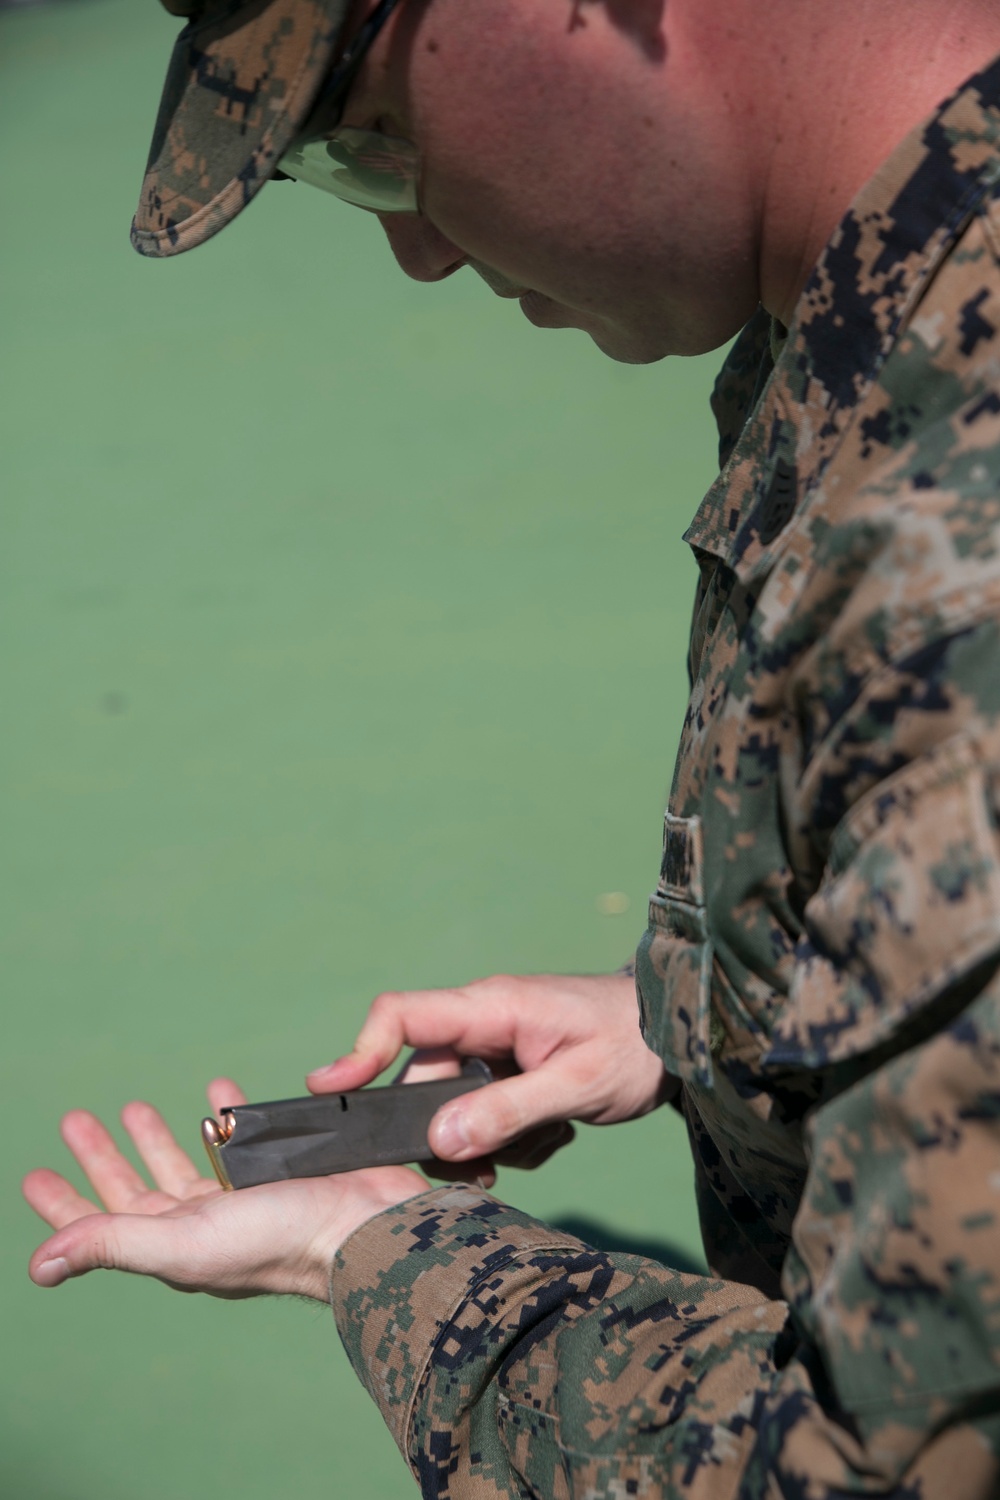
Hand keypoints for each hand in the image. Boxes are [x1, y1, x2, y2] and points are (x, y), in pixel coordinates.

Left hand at [23, 1080, 426, 1300]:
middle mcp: (202, 1224)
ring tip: (134, 1106)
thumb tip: (38, 1265)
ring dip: (156, 1135)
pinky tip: (216, 1093)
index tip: (33, 1175)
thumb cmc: (278, 1242)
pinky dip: (223, 1115)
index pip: (102, 1224)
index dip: (65, 1203)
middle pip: (137, 1188)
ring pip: (184, 1162)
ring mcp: (240, 1197)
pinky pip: (239, 1138)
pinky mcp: (277, 1169)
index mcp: (173, 1245)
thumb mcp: (183, 1243)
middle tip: (75, 1120)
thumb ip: (113, 1243)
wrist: (364, 1224)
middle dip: (104, 1156)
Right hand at [306, 973, 676, 1178]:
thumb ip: (508, 1111)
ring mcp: (499, 1046)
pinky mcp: (514, 1070)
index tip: (330, 1092)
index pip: (402, 1015)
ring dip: (492, 1139)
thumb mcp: (577, 1084)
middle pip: (426, 1082)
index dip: (359, 1051)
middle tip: (487, 1170)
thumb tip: (438, 1142)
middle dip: (449, 1132)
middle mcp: (485, 1021)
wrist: (682, 1039)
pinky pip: (487, 1114)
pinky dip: (515, 1136)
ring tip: (547, 1140)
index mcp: (492, 1006)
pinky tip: (557, 1134)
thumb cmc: (636, 1045)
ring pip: (456, 1107)